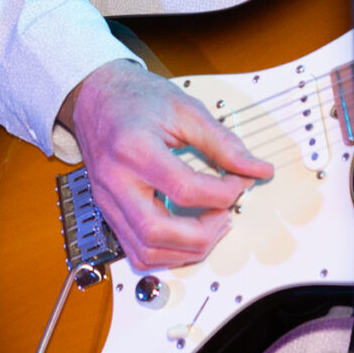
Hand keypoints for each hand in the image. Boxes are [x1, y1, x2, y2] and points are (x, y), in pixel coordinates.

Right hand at [60, 60, 275, 269]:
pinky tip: (188, 235)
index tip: (239, 181)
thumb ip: (222, 142)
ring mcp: (107, 201)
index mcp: (133, 148)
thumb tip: (256, 169)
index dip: (222, 193)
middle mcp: (115, 181)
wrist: (97, 97)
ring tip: (211, 226)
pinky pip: (136, 252)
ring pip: (145, 252)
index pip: (183, 189)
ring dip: (187, 250)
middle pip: (157, 231)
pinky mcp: (108, 213)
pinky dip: (167, 255)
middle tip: (226, 214)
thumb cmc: (136, 99)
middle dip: (203, 233)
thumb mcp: (185, 109)